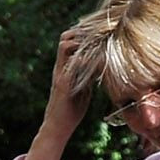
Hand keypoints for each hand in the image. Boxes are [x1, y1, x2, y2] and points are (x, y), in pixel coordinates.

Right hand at [28, 27, 92, 159]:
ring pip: (65, 46)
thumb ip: (88, 76)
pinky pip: (72, 64)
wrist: (58, 127)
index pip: (69, 40)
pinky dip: (85, 58)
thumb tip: (102, 67)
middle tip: (100, 34)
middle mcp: (60, 67)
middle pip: (65, 38)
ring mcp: (60, 74)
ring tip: (98, 44)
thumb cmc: (71, 111)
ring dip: (81, 42)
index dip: (82, 33)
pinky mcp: (63, 83)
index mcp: (64, 67)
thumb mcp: (83, 88)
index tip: (99, 32)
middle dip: (82, 33)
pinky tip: (99, 60)